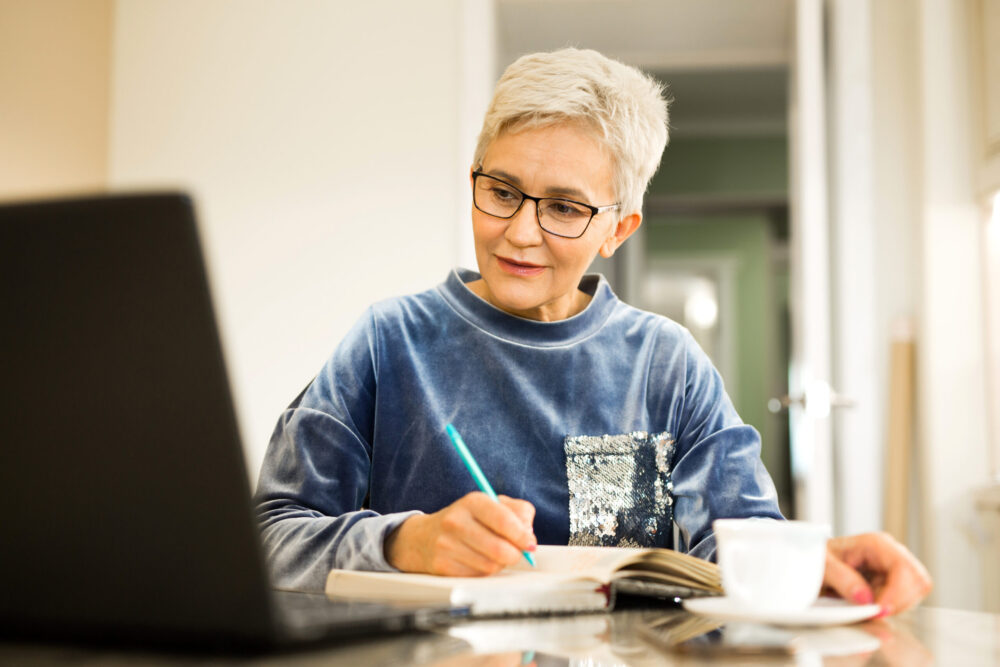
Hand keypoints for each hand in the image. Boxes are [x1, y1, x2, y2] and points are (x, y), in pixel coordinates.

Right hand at [384, 492, 536, 575]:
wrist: (424, 537)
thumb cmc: (468, 519)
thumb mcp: (492, 505)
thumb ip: (518, 512)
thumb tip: (528, 535)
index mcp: (472, 501)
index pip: (504, 521)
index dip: (522, 536)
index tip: (530, 544)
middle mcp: (456, 521)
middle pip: (500, 549)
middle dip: (515, 554)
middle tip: (516, 552)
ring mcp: (447, 544)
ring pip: (491, 565)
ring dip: (500, 564)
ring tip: (495, 554)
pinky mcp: (442, 566)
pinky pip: (478, 576)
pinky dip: (485, 572)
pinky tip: (479, 561)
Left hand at [822, 532, 931, 615]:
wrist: (811, 563)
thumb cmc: (817, 558)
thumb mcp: (822, 566)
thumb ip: (842, 579)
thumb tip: (865, 597)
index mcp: (876, 544)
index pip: (904, 568)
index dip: (897, 593)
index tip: (878, 610)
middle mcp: (891, 554)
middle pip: (918, 582)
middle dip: (897, 602)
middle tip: (869, 609)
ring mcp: (896, 569)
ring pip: (915, 595)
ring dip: (892, 606)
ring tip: (864, 603)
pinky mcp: (896, 584)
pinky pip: (906, 602)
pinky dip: (889, 608)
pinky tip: (870, 604)